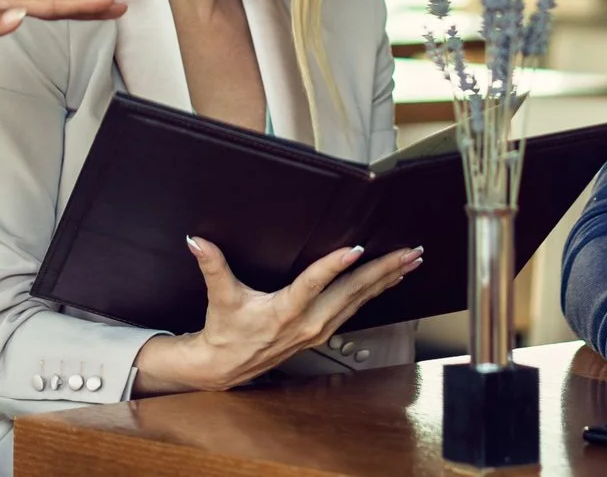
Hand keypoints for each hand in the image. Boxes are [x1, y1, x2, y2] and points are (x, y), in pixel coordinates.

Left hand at [0, 0, 125, 39]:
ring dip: (67, 4)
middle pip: (51, 0)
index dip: (82, 5)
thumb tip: (23, 17)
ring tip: (92, 1)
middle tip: (118, 3)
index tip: (114, 4)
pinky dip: (40, 10)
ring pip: (38, 2)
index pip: (49, 3)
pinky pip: (21, 9)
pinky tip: (38, 12)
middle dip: (85, 2)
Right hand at [135, 237, 422, 392]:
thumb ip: (213, 266)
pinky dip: (374, 292)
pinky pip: (355, 309)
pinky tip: (387, 280)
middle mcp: (308, 322)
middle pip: (351, 292)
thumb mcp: (221, 298)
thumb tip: (197, 240)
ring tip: (409, 261)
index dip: (334, 266)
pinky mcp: (322, 332)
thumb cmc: (225, 331)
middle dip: (383, 270)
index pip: (313, 284)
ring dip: (385, 280)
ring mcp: (319, 330)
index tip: (356, 249)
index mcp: (284, 311)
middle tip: (409, 252)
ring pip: (359, 301)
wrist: (225, 366)